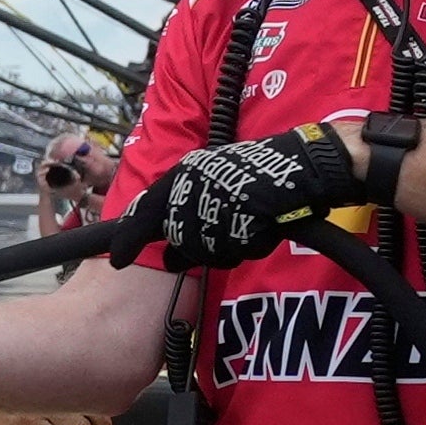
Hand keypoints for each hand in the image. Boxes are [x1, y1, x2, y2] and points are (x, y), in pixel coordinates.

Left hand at [139, 119, 393, 270]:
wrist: (308, 164)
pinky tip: (265, 224)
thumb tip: (168, 257)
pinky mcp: (244, 210)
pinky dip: (253, 242)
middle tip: (230, 230)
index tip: (116, 260)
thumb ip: (188, 219)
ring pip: (209, 247)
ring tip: (252, 221)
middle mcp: (195, 181)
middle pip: (182, 238)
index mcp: (185, 172)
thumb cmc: (262, 178)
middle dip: (202, 244)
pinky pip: (238, 247)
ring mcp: (219, 196)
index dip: (130, 236)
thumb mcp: (216, 189)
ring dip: (231, 244)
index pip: (146, 209)